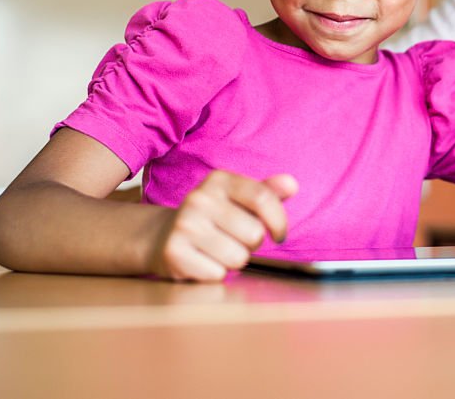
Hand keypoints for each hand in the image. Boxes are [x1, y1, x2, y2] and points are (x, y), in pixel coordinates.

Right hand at [148, 171, 297, 281]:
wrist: (162, 236)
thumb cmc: (214, 218)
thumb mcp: (239, 199)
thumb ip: (267, 193)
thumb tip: (291, 185)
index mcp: (219, 180)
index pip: (262, 198)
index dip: (279, 221)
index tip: (279, 234)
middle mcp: (199, 198)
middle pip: (254, 233)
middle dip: (252, 244)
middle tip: (235, 240)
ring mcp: (185, 225)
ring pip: (237, 257)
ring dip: (234, 261)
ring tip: (218, 250)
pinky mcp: (174, 252)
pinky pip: (217, 274)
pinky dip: (214, 273)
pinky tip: (203, 261)